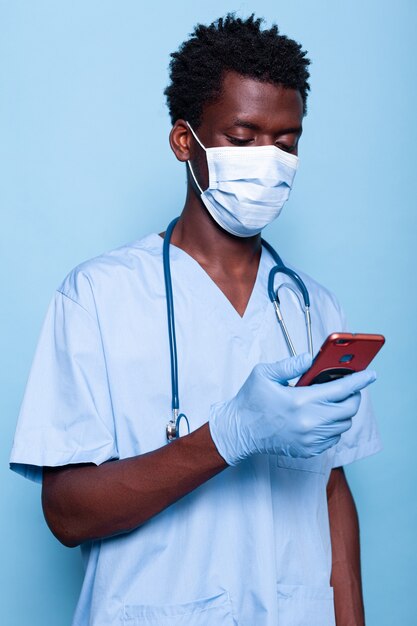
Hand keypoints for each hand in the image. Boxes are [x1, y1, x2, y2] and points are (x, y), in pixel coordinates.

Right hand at [208, 353, 375, 464]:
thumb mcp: (264, 374)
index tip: (370, 374)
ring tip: (331, 401)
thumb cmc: (251, 401)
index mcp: (299, 401)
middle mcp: (308, 422)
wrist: (239, 431)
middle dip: (353, 396)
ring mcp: (310, 439)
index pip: (340, 389)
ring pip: (343, 425)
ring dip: (342, 411)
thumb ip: (291, 364)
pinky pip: (333, 438)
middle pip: (348, 409)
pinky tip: (321, 417)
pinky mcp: (308, 449)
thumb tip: (311, 359)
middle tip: (347, 387)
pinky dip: (333, 426)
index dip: (359, 381)